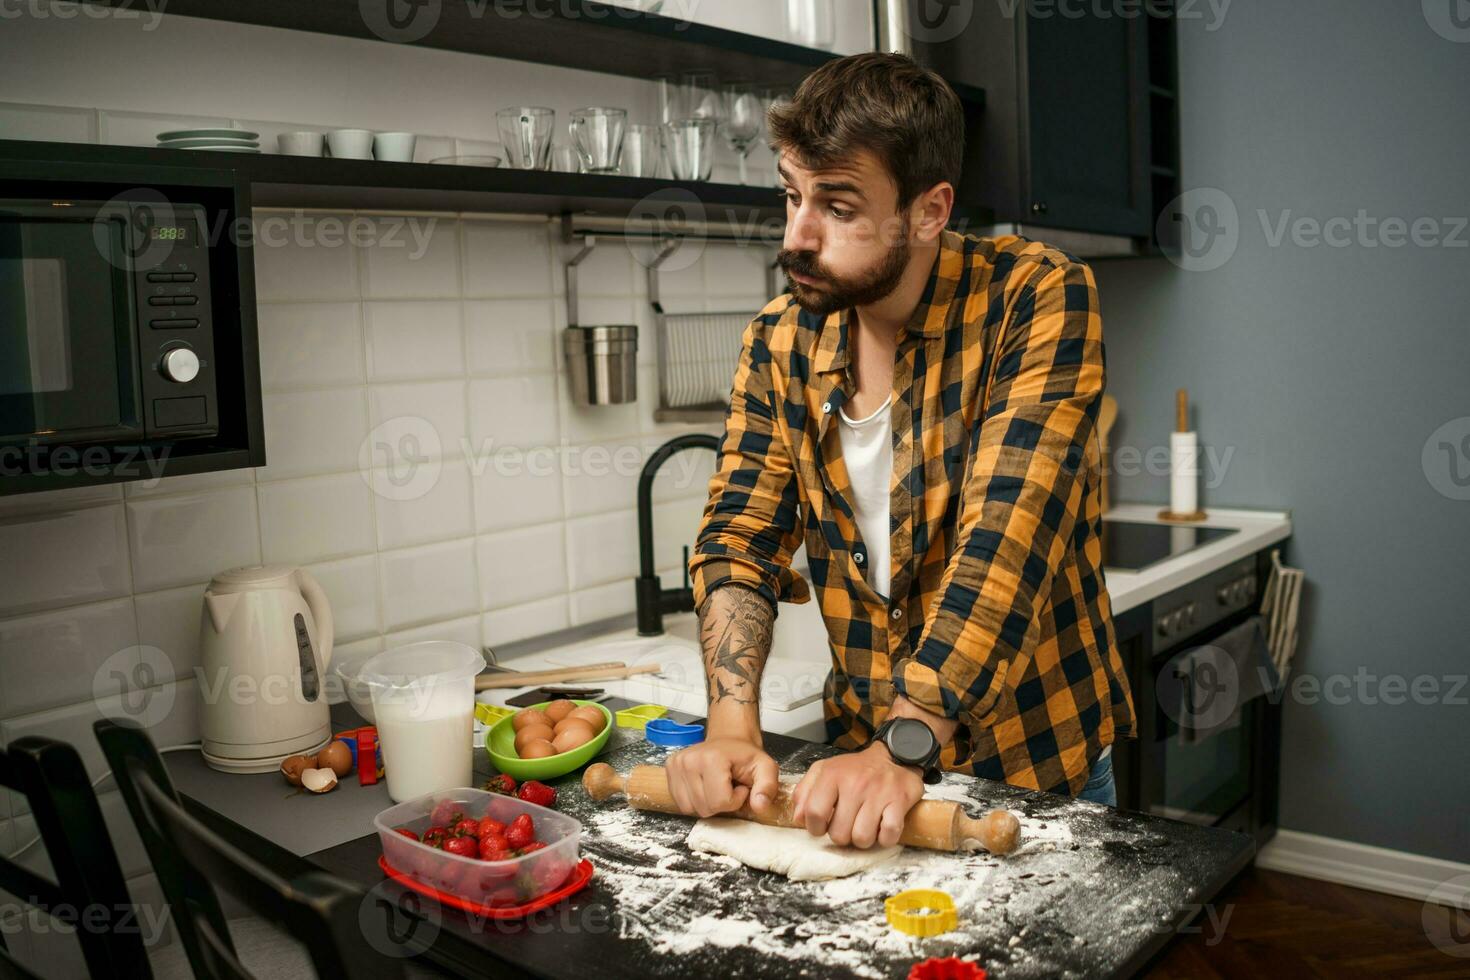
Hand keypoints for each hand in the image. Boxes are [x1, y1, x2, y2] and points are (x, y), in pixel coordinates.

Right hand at [665, 736, 779, 817]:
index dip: (735, 799)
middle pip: (705, 808)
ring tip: (717, 786)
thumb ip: (767, 787)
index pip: (720, 802)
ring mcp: (676, 765)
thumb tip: (760, 806)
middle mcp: (688, 760)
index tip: (739, 785)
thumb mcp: (766, 768)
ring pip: (691, 809)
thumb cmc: (745, 756)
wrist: (729, 740)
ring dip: (708, 803)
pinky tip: (704, 787)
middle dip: (721, 803)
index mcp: (711, 759)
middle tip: (728, 785)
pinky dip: (695, 801)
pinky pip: (681, 804)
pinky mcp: (669, 770)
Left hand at [791, 743, 923, 848]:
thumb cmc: (856, 769)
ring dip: (863, 839)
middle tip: (847, 824)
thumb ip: (805, 792)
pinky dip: (885, 838)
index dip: (815, 828)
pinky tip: (882, 827)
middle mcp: (855, 783)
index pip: (814, 813)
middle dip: (841, 835)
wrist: (893, 756)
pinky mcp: (899, 801)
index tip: (822, 827)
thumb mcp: (824, 771)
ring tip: (864, 826)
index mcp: (832, 775)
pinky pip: (888, 836)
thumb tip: (798, 819)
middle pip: (839, 834)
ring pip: (862, 839)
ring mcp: (878, 793)